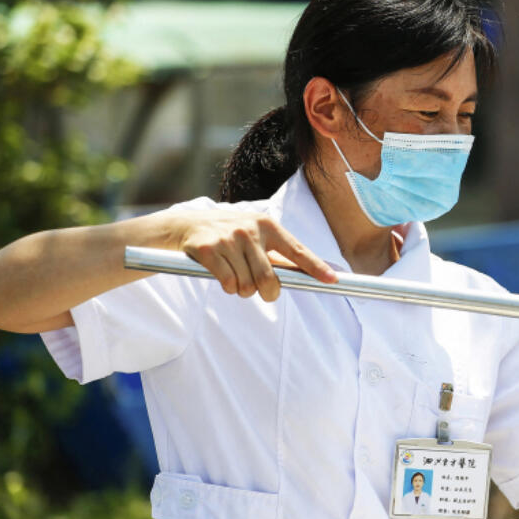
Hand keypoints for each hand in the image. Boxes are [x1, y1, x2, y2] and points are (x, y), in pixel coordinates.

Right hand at [171, 212, 336, 300]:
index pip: (297, 250)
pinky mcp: (208, 250)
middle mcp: (250, 230)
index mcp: (268, 225)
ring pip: (247, 285)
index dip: (316, 267)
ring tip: (236, 276)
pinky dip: (228, 287)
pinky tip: (222, 275)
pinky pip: (228, 284)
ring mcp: (229, 239)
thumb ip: (276, 254)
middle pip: (269, 279)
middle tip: (262, 291)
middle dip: (268, 293)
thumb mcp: (255, 235)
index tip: (333, 279)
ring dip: (243, 290)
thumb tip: (303, 274)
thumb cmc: (229, 234)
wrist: (185, 225)